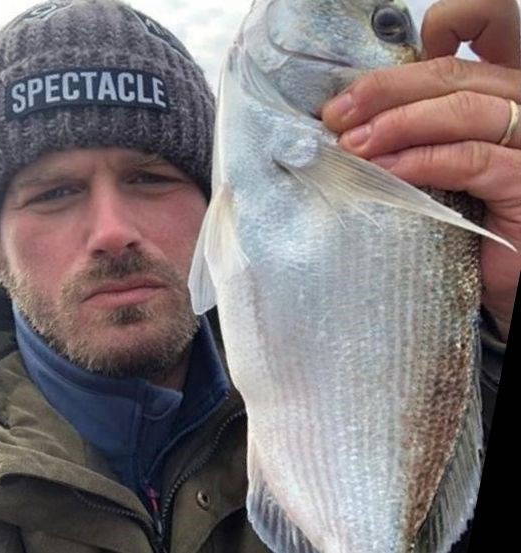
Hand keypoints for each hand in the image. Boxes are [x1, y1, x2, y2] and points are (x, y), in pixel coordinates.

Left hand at [322, 0, 520, 339]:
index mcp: (499, 92)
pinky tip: (385, 172)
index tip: (376, 73)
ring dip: (396, 125)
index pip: (491, 24)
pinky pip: (470, 159)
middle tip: (336, 116)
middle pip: (453, 73)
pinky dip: (420, 161)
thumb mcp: (436, 166)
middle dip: (384, 90)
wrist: (500, 280)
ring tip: (350, 148)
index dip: (447, 22)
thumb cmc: (463, 224)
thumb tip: (351, 121)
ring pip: (463, 108)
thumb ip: (416, 132)